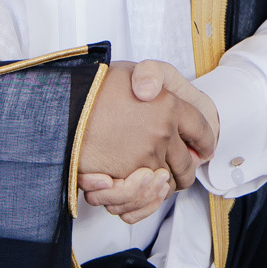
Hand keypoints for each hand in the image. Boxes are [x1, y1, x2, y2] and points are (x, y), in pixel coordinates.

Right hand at [77, 63, 216, 213]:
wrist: (60, 103)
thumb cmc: (93, 85)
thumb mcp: (130, 69)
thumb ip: (154, 78)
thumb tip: (160, 97)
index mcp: (169, 106)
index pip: (203, 131)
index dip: (206, 141)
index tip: (203, 147)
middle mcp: (161, 133)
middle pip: (187, 164)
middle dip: (187, 169)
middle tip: (182, 167)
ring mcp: (142, 158)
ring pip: (167, 184)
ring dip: (166, 185)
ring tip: (161, 179)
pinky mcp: (123, 178)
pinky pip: (145, 198)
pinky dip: (147, 198)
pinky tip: (143, 187)